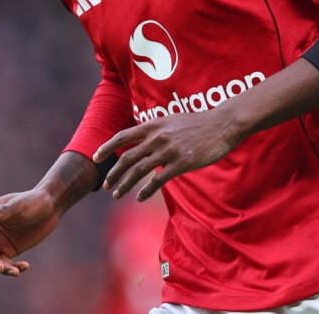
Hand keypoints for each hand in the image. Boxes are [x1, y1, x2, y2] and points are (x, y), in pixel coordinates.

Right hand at [0, 190, 59, 276]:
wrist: (51, 207)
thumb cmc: (34, 201)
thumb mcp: (20, 204)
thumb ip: (6, 210)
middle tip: (0, 267)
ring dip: (2, 268)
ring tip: (15, 272)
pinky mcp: (8, 250)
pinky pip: (6, 264)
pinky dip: (13, 268)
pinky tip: (25, 267)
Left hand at [95, 110, 239, 201]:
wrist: (223, 124)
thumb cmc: (200, 123)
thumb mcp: (173, 120)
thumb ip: (157, 130)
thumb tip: (144, 140)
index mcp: (154, 125)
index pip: (123, 136)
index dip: (107, 147)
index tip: (95, 157)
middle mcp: (158, 137)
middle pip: (127, 157)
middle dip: (113, 172)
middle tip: (106, 184)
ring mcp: (169, 150)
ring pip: (139, 170)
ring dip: (125, 184)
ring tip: (117, 194)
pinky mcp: (181, 163)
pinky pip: (158, 180)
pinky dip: (145, 190)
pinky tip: (139, 197)